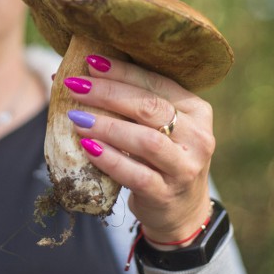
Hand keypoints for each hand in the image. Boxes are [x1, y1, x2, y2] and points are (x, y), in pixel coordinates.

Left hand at [66, 55, 214, 245]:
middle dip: (109, 93)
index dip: (123, 71)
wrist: (182, 211)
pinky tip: (87, 147)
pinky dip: (109, 158)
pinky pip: (135, 174)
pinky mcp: (166, 194)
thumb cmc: (161, 159)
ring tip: (76, 118)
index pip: (157, 82)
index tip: (91, 62)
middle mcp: (197, 137)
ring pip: (145, 140)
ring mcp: (184, 168)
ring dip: (106, 126)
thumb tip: (81, 76)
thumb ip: (133, 105)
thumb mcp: (161, 128)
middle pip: (150, 107)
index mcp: (197, 110)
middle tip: (75, 86)